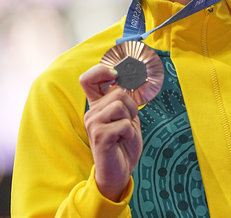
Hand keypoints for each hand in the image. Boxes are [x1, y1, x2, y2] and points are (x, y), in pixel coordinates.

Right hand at [80, 64, 142, 200]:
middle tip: (128, 122)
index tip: (116, 74)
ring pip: (121, 105)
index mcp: (97, 105)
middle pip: (118, 92)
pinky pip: (124, 123)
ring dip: (131, 119)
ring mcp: (93, 123)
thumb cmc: (124, 143)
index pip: (88, 79)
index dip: (101, 70)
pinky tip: (122, 140)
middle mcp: (91, 112)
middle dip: (132, 106)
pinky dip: (130, 132)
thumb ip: (125, 99)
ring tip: (124, 132)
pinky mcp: (98, 135)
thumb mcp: (128, 116)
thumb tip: (129, 78)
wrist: (120, 170)